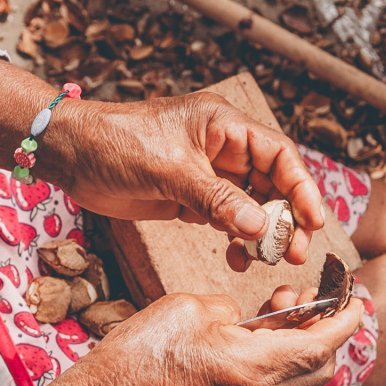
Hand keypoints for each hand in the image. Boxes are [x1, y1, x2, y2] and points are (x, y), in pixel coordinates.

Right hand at [0, 287, 359, 385]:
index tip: (356, 295)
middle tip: (314, 295)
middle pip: (320, 365)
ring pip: (296, 375)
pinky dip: (278, 352)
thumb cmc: (139, 355)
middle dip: (328, 329)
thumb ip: (230, 308)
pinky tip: (256, 326)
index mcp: (254, 366)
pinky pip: (270, 380)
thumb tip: (241, 316)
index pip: (323, 344)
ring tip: (281, 303)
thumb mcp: (190, 308)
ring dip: (301, 339)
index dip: (346, 318)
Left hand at [44, 92, 325, 266]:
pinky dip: (235, 240)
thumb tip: (259, 227)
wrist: (71, 154)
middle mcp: (222, 148)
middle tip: (292, 252)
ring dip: (261, 234)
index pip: (279, 154)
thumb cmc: (117, 144)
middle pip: (272, 183)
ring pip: (252, 206)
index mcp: (224, 125)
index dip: (302, 187)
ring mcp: (208, 175)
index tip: (314, 221)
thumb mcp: (170, 171)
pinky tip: (236, 259)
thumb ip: (217, 200)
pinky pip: (227, 221)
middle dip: (285, 217)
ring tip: (266, 260)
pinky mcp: (191, 198)